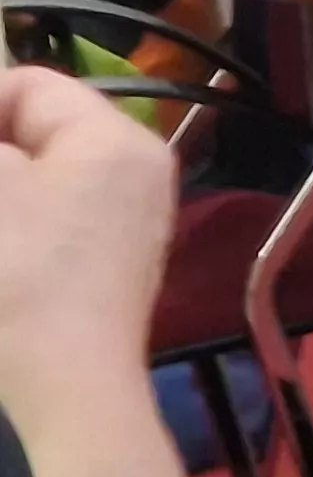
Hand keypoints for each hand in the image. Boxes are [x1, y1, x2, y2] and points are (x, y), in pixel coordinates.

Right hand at [0, 68, 191, 476]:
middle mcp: (135, 172)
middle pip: (28, 132)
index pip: (27, 84)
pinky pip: (42, 223)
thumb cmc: (20, 276)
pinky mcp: (101, 266)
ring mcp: (123, 222)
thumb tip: (4, 168)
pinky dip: (11, 226)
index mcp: (115, 140)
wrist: (66, 392)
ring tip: (3, 237)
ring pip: (30, 181)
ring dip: (1, 192)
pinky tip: (4, 256)